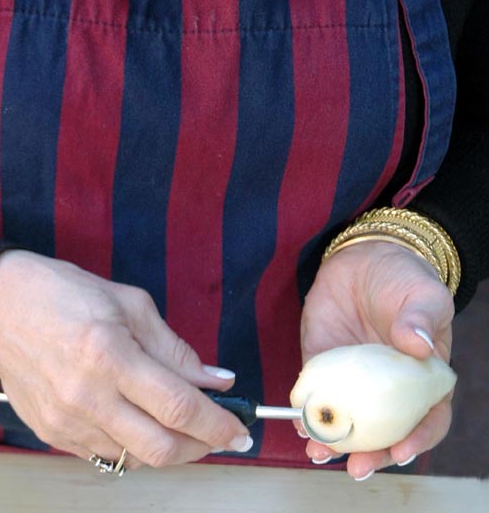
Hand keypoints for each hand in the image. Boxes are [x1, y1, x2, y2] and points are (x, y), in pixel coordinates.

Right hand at [0, 250, 250, 468]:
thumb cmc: (64, 292)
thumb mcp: (129, 304)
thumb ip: (174, 349)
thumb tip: (215, 381)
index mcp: (109, 354)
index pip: (178, 406)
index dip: (218, 424)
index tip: (241, 430)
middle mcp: (86, 396)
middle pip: (161, 448)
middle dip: (202, 447)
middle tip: (219, 432)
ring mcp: (65, 422)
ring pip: (136, 458)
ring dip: (171, 447)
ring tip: (183, 424)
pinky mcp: (51, 434)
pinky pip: (107, 454)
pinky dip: (135, 445)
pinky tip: (142, 422)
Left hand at [298, 241, 454, 478]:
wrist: (362, 258)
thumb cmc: (402, 278)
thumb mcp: (422, 295)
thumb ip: (420, 320)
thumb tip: (418, 346)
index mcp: (422, 378)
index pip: (427, 418)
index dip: (417, 440)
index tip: (400, 452)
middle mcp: (388, 386)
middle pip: (382, 430)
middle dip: (369, 454)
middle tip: (353, 466)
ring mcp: (353, 378)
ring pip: (346, 418)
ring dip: (332, 439)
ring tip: (317, 451)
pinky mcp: (322, 363)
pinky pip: (315, 391)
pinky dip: (307, 409)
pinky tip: (298, 420)